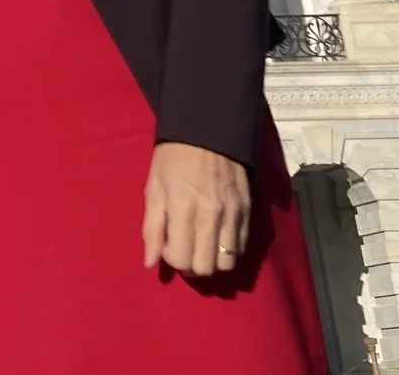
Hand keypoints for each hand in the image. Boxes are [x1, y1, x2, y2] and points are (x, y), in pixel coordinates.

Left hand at [142, 139, 251, 279]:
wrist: (206, 131)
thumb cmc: (172, 159)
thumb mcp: (153, 188)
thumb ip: (152, 228)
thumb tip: (150, 264)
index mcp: (182, 207)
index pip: (182, 259)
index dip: (172, 259)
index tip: (168, 245)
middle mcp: (211, 214)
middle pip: (206, 268)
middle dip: (191, 266)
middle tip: (184, 250)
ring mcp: (232, 214)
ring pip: (227, 264)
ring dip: (212, 261)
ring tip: (201, 246)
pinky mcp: (248, 211)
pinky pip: (241, 248)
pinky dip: (228, 251)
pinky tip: (216, 237)